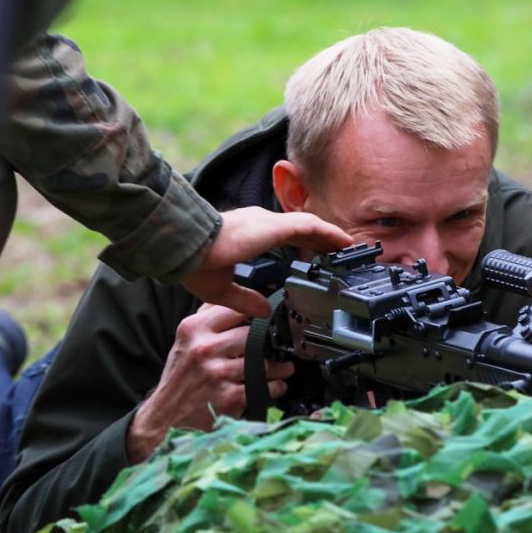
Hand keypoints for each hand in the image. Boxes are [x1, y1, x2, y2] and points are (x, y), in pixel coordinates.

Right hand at [126, 303, 294, 462]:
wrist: (165, 418)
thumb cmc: (179, 378)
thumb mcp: (185, 341)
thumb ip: (208, 318)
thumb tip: (236, 297)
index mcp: (194, 330)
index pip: (234, 308)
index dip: (255, 311)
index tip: (266, 317)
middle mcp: (205, 349)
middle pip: (252, 334)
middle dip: (268, 342)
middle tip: (278, 346)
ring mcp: (218, 373)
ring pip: (262, 361)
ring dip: (278, 367)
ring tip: (284, 368)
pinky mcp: (229, 397)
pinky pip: (263, 387)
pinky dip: (274, 387)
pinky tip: (276, 386)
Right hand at [183, 207, 351, 316]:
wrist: (183, 249)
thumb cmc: (194, 265)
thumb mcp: (222, 289)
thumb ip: (246, 298)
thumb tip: (264, 309)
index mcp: (250, 236)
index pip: (285, 238)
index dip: (303, 246)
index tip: (315, 258)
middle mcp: (262, 224)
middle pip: (301, 230)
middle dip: (321, 241)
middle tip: (338, 252)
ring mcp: (269, 223)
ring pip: (309, 226)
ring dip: (329, 236)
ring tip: (348, 246)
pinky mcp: (274, 226)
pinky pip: (311, 226)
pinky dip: (329, 232)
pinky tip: (343, 241)